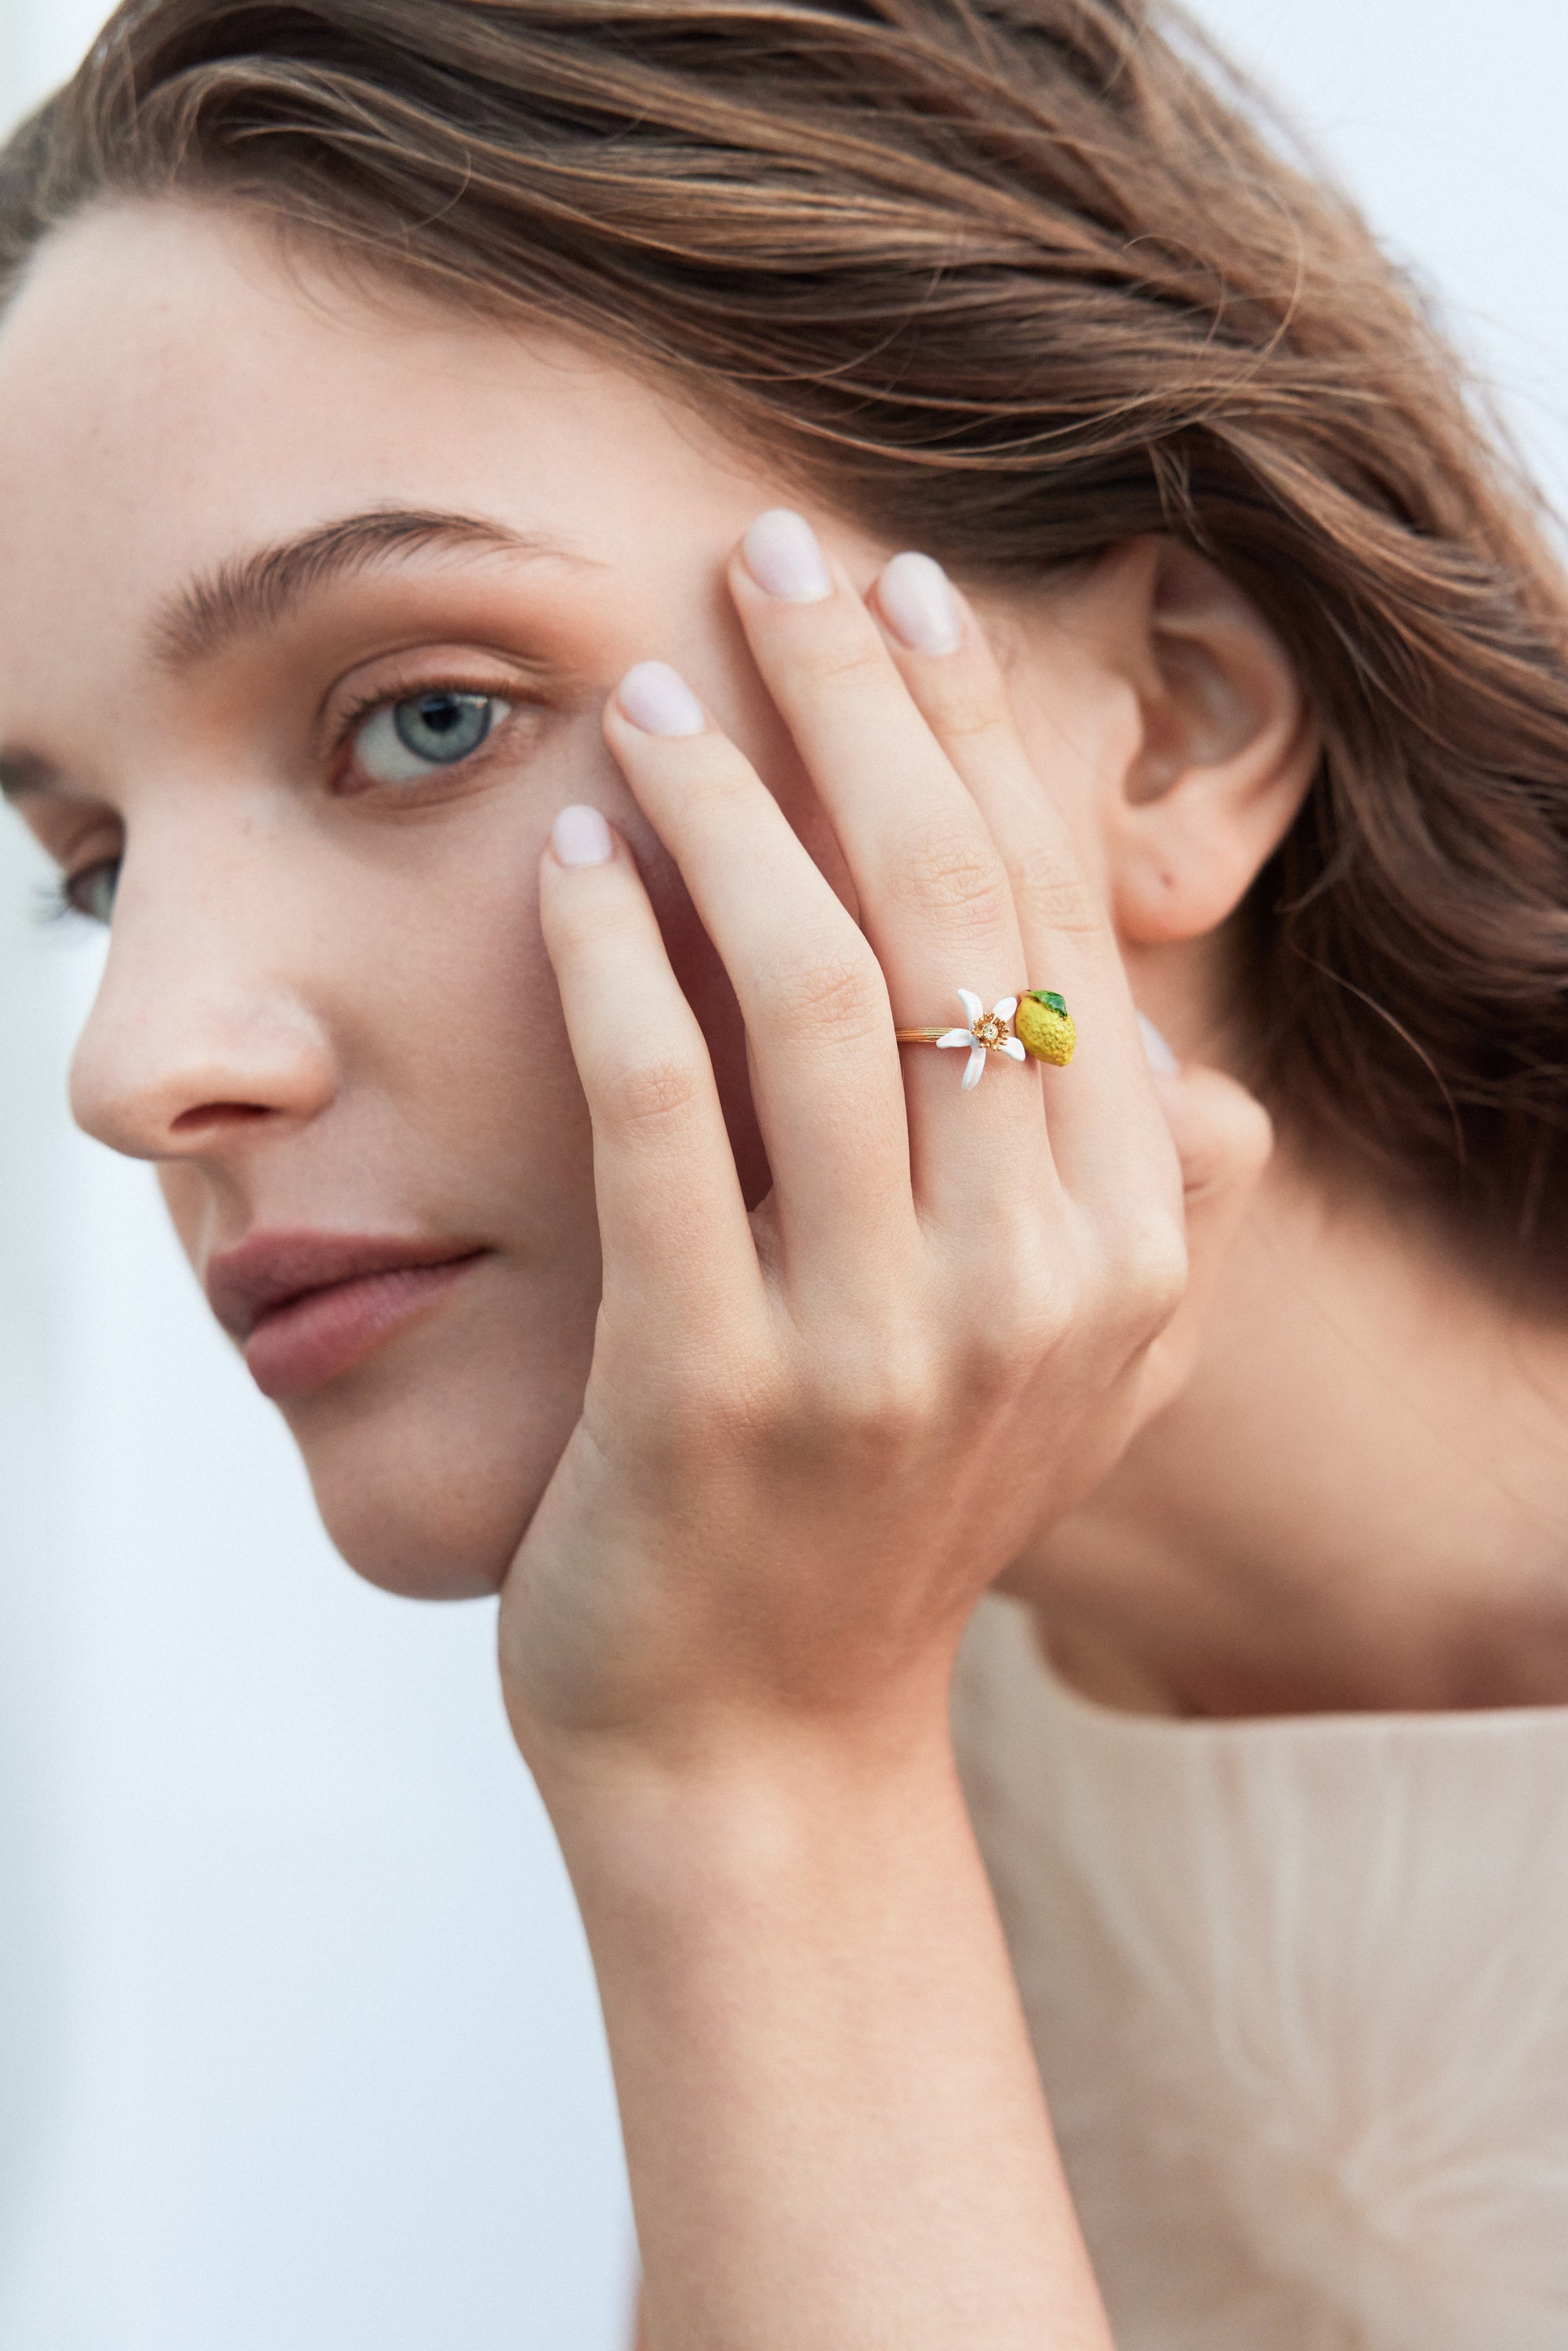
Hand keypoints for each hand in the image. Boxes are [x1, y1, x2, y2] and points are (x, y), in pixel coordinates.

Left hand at [499, 514, 1229, 1783]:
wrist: (758, 1749)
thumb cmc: (886, 1527)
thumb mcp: (1068, 1388)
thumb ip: (1161, 1233)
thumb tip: (1211, 1090)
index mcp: (1135, 1246)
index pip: (1062, 931)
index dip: (983, 745)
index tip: (904, 603)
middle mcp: (1040, 1280)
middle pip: (960, 921)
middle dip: (865, 710)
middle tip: (774, 556)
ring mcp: (881, 1342)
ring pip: (822, 993)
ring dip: (732, 810)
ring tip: (652, 689)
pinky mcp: (715, 1389)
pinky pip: (664, 1120)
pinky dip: (615, 966)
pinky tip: (567, 857)